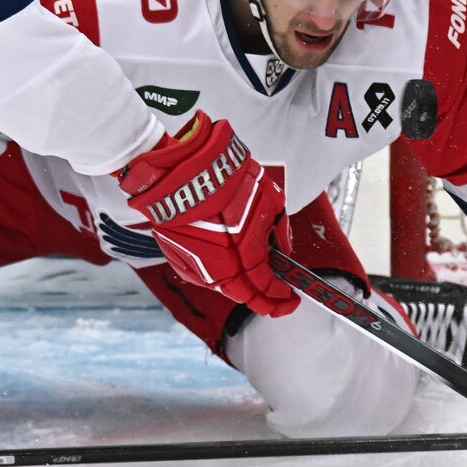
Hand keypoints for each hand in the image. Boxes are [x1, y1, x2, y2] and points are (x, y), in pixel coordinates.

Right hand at [118, 113, 297, 316]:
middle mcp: (218, 266)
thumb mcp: (271, 200)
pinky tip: (225, 263)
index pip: (265, 287)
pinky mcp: (176, 257)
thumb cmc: (230, 179)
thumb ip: (279, 231)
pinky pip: (200, 275)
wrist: (186, 167)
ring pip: (221, 286)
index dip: (279, 297)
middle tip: (274, 298)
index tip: (290, 299)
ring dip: (239, 285)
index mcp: (245, 253)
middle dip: (261, 298)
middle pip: (242, 294)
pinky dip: (216, 273)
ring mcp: (194, 264)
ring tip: (250, 276)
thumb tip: (282, 250)